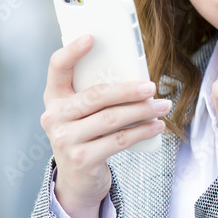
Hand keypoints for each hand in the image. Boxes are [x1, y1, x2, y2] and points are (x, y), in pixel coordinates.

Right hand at [40, 35, 170, 217]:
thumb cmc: (89, 135)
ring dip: (142, 111)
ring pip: (111, 119)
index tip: (92, 37)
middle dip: (128, 90)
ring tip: (163, 105)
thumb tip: (139, 78)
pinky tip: (157, 125)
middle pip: (96, 95)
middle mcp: (54, 117)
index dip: (72, 51)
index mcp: (54, 98)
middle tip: (152, 86)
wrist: (77, 179)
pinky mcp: (81, 159)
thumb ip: (100, 95)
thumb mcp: (86, 113)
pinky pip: (118, 140)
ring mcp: (65, 139)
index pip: (57, 68)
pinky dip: (142, 131)